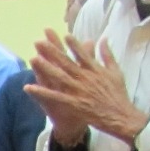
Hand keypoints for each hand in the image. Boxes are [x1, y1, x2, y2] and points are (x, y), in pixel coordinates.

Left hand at [27, 32, 147, 146]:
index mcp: (95, 69)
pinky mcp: (72, 103)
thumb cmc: (118, 95)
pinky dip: (41, 92)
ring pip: (58, 76)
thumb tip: (103, 39)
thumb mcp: (116, 72)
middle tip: (39, 41)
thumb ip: (107, 55)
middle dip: (52, 51)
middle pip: (66, 62)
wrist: (120, 116)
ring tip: (33, 58)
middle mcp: (85, 77)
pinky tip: (29, 87)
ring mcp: (78, 90)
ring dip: (45, 67)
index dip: (72, 44)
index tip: (64, 34)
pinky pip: (54, 96)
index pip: (82, 54)